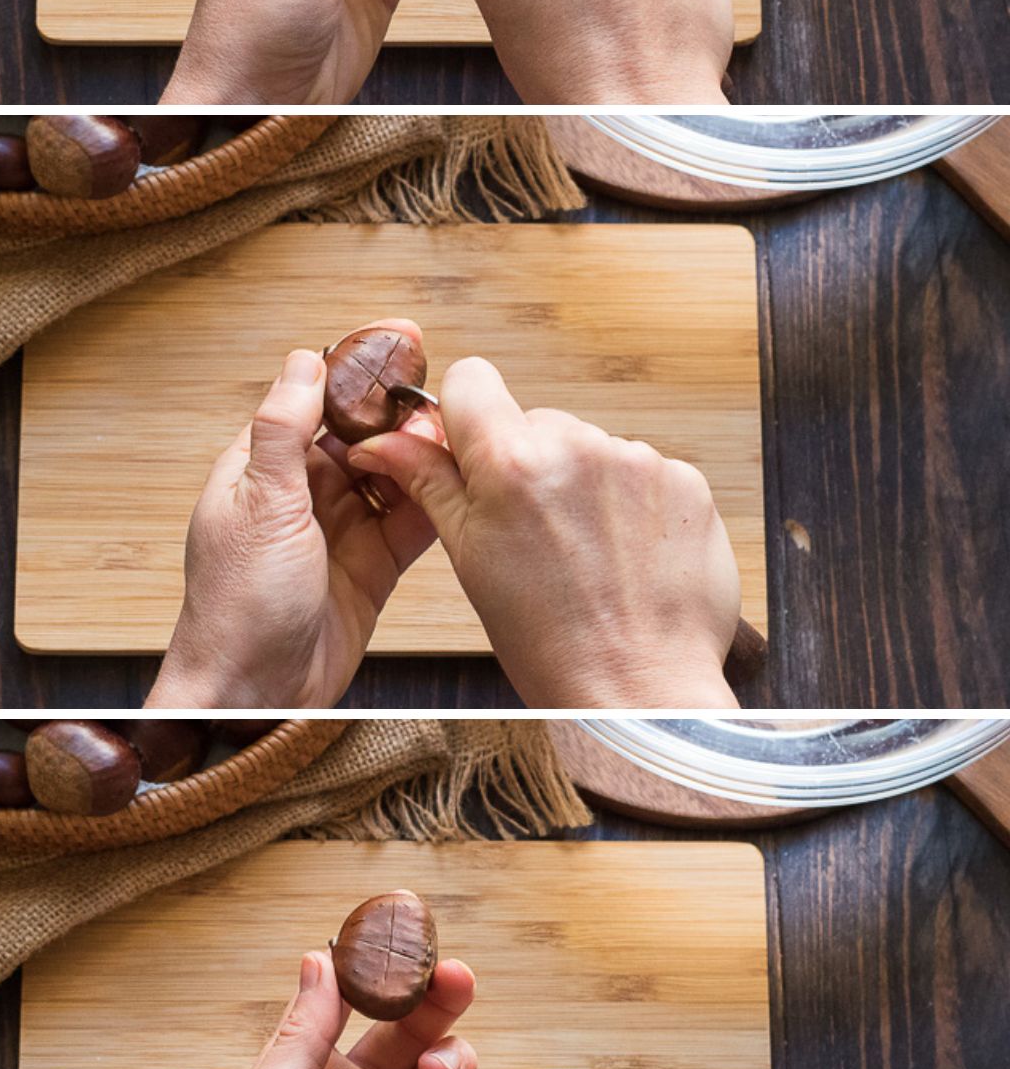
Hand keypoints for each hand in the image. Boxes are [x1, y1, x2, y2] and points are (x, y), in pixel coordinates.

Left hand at [148, 326, 438, 709]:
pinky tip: (459, 483)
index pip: (313, 398)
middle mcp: (301, 495)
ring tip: (454, 437)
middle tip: (440, 389)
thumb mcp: (260, 504)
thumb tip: (304, 359)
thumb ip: (283, 430)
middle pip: (361, 432)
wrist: (256, 695)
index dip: (358, 367)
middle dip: (400, 410)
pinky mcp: (372, 567)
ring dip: (422, 455)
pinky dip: (435, 501)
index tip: (400, 337)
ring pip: (392, 473)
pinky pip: (411, 521)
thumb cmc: (237, 605)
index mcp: (261, 469)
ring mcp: (339, 530)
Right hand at [347, 359, 741, 708]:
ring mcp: (638, 461)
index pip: (472, 379)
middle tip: (534, 533)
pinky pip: (641, 473)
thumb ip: (428, 483)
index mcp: (511, 462)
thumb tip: (383, 442)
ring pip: (590, 448)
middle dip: (527, 464)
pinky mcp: (685, 481)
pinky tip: (626, 556)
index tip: (472, 452)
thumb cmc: (547, 640)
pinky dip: (631, 505)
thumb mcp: (469, 558)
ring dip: (581, 485)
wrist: (637, 689)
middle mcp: (577, 446)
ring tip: (586, 555)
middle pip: (534, 421)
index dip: (464, 415)